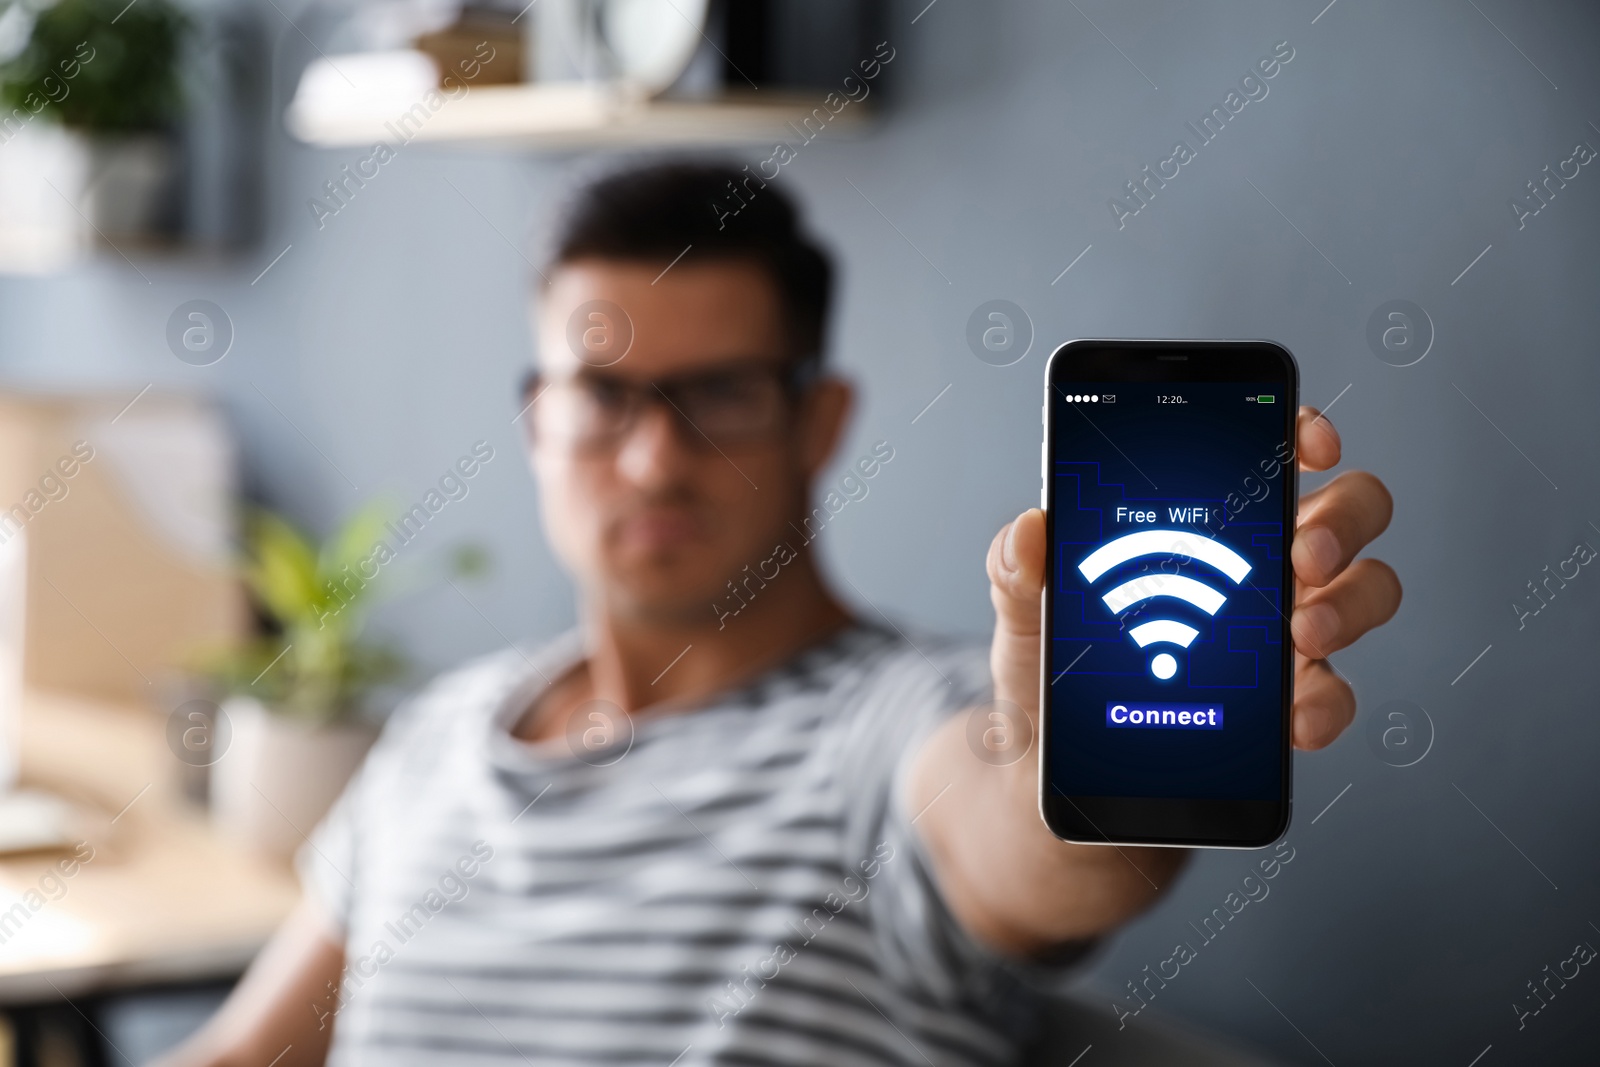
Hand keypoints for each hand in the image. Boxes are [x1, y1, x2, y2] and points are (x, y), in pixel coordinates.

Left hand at [987, 406, 1399, 750]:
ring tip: (1304, 630)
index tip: (1310, 444)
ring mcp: (1281, 636)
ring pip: (1363, 592)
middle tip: (1303, 552)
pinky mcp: (1285, 705)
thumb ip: (1018, 570)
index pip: (1268, 453)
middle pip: (1343, 512)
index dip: (1301, 432)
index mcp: (1199, 523)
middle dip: (1343, 520)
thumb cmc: (1049, 674)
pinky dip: (1326, 703)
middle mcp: (1257, 568)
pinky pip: (1334, 694)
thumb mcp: (1024, 614)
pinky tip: (1294, 717)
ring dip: (1350, 603)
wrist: (1048, 769)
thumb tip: (1029, 530)